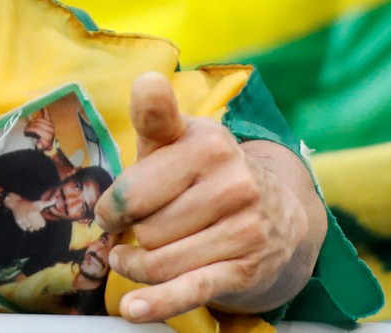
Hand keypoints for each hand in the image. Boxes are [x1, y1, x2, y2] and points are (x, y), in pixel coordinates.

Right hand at [3, 193, 47, 232]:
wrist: (16, 203)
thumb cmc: (29, 204)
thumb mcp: (39, 203)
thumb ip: (48, 203)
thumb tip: (56, 200)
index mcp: (35, 212)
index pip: (42, 225)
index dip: (41, 222)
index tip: (38, 218)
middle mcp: (29, 216)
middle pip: (37, 228)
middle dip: (36, 225)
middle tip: (33, 219)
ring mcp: (23, 219)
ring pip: (31, 229)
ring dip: (31, 226)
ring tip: (29, 220)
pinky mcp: (18, 221)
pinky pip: (25, 229)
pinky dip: (25, 227)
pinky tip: (25, 221)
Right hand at [24, 110, 56, 152]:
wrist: (50, 145)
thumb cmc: (44, 146)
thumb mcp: (41, 148)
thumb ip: (39, 145)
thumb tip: (38, 143)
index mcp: (48, 135)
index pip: (36, 129)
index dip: (30, 129)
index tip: (25, 131)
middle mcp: (51, 129)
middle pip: (37, 123)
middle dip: (30, 125)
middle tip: (26, 128)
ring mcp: (51, 124)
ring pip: (39, 119)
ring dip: (32, 121)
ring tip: (29, 124)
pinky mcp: (50, 122)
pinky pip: (47, 114)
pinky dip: (44, 110)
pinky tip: (42, 106)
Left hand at [95, 73, 324, 322]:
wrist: (281, 213)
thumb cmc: (206, 173)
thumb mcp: (180, 140)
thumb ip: (155, 115)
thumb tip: (146, 81)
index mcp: (209, 143)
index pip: (134, 187)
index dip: (113, 206)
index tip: (109, 215)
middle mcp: (234, 182)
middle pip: (145, 227)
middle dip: (134, 233)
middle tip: (142, 229)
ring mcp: (245, 228)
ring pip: (160, 259)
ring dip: (140, 265)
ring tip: (137, 257)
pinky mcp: (248, 269)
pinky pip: (191, 289)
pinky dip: (159, 302)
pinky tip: (134, 310)